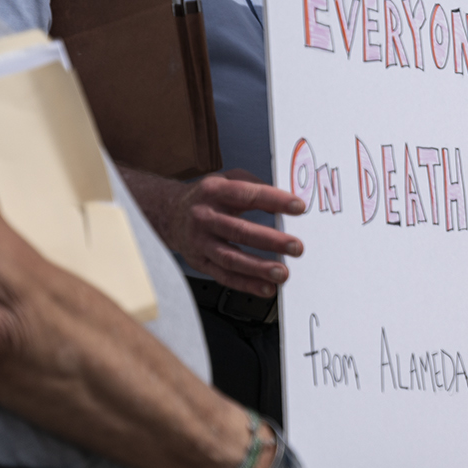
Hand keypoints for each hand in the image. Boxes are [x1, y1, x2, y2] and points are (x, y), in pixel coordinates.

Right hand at [129, 168, 304, 295]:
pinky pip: (224, 276)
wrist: (168, 214)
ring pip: (230, 258)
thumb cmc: (207, 197)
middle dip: (271, 240)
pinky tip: (266, 287)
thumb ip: (254, 185)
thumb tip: (285, 199)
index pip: (247, 195)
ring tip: (282, 273)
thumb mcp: (226, 179)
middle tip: (296, 247)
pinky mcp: (199, 262)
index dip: (274, 200)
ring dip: (258, 268)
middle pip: (239, 231)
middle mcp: (204, 217)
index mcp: (214, 191)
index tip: (299, 207)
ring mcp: (200, 241)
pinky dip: (246, 284)